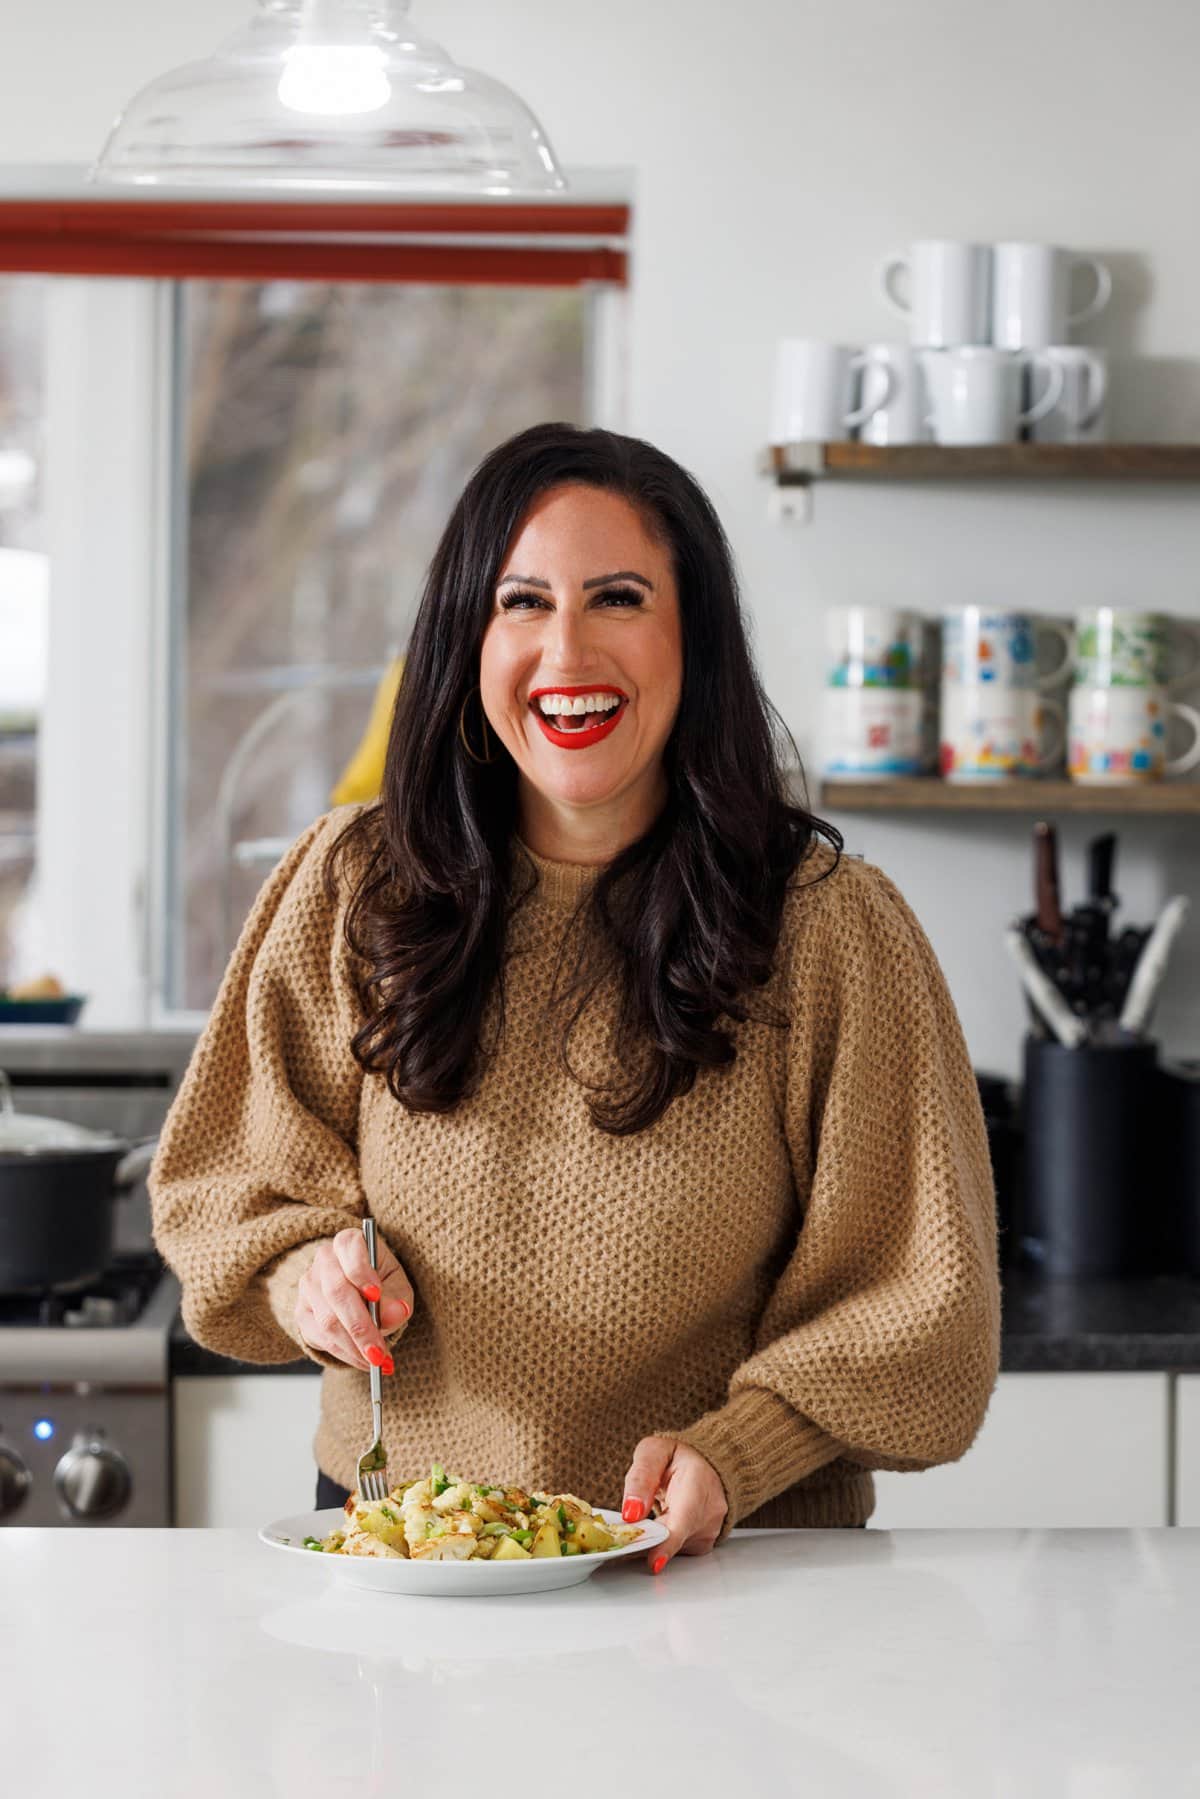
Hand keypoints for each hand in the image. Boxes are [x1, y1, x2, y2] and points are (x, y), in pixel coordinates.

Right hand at [296, 1227, 413, 1371]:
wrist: (357, 1289)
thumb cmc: (381, 1282)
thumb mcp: (397, 1284)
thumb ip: (397, 1297)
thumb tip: (394, 1313)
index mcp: (348, 1242)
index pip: (349, 1248)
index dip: (361, 1272)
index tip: (376, 1295)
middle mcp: (324, 1260)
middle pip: (337, 1292)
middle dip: (361, 1327)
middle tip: (380, 1353)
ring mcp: (308, 1286)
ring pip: (327, 1320)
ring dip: (354, 1347)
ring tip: (378, 1362)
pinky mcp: (302, 1313)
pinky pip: (320, 1338)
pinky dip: (344, 1353)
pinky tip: (362, 1361)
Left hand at [621, 1437, 727, 1574]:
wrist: (706, 1465)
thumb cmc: (678, 1458)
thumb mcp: (653, 1451)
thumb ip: (641, 1478)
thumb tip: (632, 1512)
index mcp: (698, 1483)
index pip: (684, 1520)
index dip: (667, 1544)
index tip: (653, 1562)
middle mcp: (708, 1513)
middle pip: (672, 1539)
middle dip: (643, 1541)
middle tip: (620, 1535)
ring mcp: (708, 1532)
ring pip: (670, 1548)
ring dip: (649, 1541)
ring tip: (641, 1520)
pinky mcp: (701, 1546)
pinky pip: (673, 1550)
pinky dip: (658, 1544)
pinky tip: (654, 1528)